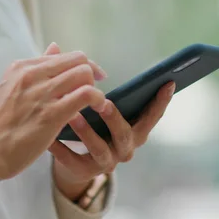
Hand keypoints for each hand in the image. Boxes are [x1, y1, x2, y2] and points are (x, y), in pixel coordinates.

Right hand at [0, 47, 106, 180]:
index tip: (88, 78)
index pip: (62, 55)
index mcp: (21, 67)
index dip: (80, 65)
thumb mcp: (10, 88)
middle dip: (92, 72)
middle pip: (77, 60)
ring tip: (95, 102)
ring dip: (95, 87)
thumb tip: (54, 47)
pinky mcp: (52, 114)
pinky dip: (97, 98)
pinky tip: (97, 108)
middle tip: (95, 88)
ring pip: (83, 74)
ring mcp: (42, 93)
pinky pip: (85, 94)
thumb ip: (34, 69)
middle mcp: (32, 75)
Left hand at [47, 45, 174, 199]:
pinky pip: (74, 161)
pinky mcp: (84, 172)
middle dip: (116, 119)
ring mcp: (106, 163)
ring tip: (74, 117)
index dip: (160, 101)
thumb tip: (56, 46)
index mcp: (133, 129)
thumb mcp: (90, 103)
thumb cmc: (86, 123)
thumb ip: (79, 78)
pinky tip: (50, 139)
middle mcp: (124, 148)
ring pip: (101, 150)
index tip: (168, 83)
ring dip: (88, 133)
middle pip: (127, 135)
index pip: (152, 116)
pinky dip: (62, 150)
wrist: (68, 158)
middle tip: (105, 103)